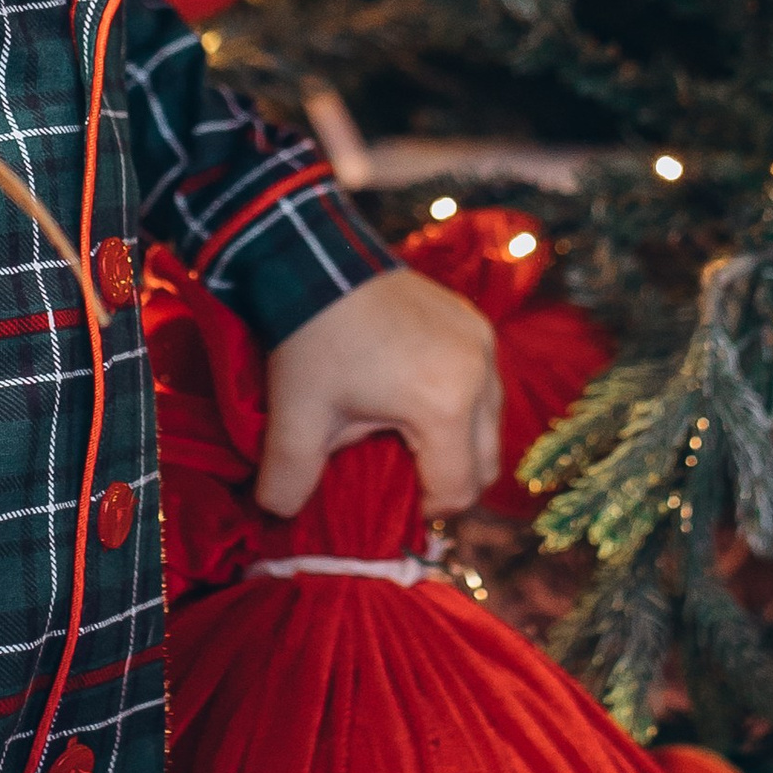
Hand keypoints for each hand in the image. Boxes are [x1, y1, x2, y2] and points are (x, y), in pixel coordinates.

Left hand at [254, 268, 501, 521]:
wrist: (315, 259)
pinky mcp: (476, 322)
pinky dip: (462, 404)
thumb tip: (280, 514)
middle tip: (402, 474)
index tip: (389, 496)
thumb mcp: (295, 416)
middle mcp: (480, 375)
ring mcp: (483, 343)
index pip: (457, 490)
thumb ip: (288, 479)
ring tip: (406, 436)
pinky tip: (416, 396)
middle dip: (448, 481)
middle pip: (487, 464)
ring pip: (491, 425)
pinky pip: (485, 385)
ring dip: (458, 444)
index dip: (424, 508)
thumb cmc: (310, 340)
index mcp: (444, 405)